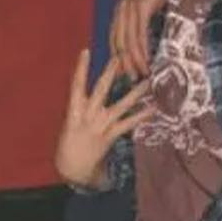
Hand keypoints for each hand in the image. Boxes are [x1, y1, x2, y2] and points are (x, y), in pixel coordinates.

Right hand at [54, 49, 150, 187]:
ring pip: (120, 105)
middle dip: (110, 72)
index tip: (85, 52)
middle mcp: (87, 116)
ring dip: (135, 93)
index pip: (76, 84)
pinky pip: (128, 124)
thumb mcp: (70, 122)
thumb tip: (96, 93)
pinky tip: (153, 108)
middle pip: (101, 90)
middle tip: (120, 56)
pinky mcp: (111, 136)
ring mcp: (101, 126)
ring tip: (147, 81)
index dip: (81, 68)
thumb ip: (82, 107)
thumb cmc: (69, 143)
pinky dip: (141, 115)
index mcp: (74, 110)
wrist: (73, 168)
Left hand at [110, 0, 183, 77]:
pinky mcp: (141, 8)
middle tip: (130, 79)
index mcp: (120, 9)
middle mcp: (121, 10)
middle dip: (123, 63)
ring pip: (127, 41)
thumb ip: (142, 14)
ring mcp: (129, 9)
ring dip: (133, 60)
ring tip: (139, 75)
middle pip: (118, 43)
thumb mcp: (147, 1)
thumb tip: (145, 30)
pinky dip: (141, 50)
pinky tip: (146, 60)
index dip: (117, 55)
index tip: (123, 70)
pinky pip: (139, 34)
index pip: (114, 37)